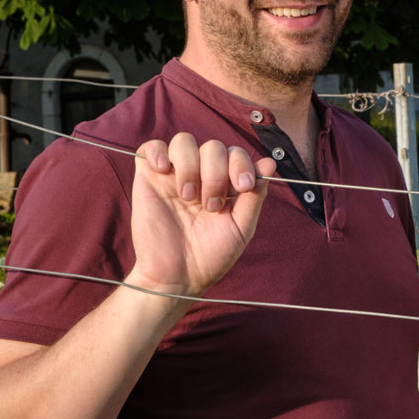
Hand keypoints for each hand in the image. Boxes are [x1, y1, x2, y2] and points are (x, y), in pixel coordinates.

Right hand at [128, 133, 275, 296]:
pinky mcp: (149, 178)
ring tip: (188, 197)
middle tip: (211, 205)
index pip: (235, 154)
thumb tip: (269, 163)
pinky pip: (151, 147)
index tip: (243, 186)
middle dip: (216, 172)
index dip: (241, 163)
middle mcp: (200, 175)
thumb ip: (255, 196)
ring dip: (191, 165)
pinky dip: (158, 151)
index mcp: (224, 184)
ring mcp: (174, 175)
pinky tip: (165, 170)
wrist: (177, 277)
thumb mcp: (241, 227)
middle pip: (213, 146)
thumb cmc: (211, 255)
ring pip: (184, 141)